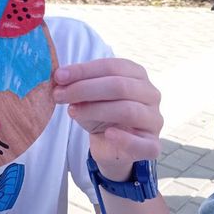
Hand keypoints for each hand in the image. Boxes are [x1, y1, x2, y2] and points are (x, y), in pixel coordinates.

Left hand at [53, 58, 161, 178]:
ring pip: (127, 110)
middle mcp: (150, 94)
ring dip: (95, 110)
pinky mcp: (153, 145)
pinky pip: (142, 143)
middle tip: (59, 95)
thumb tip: (60, 78)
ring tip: (72, 112)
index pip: (112, 66)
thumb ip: (78, 85)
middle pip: (119, 86)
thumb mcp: (87, 97)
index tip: (59, 76)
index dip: (84, 70)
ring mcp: (154, 119)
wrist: (110, 147)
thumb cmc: (100, 115)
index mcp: (137, 75)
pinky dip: (124, 138)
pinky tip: (107, 133)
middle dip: (84, 89)